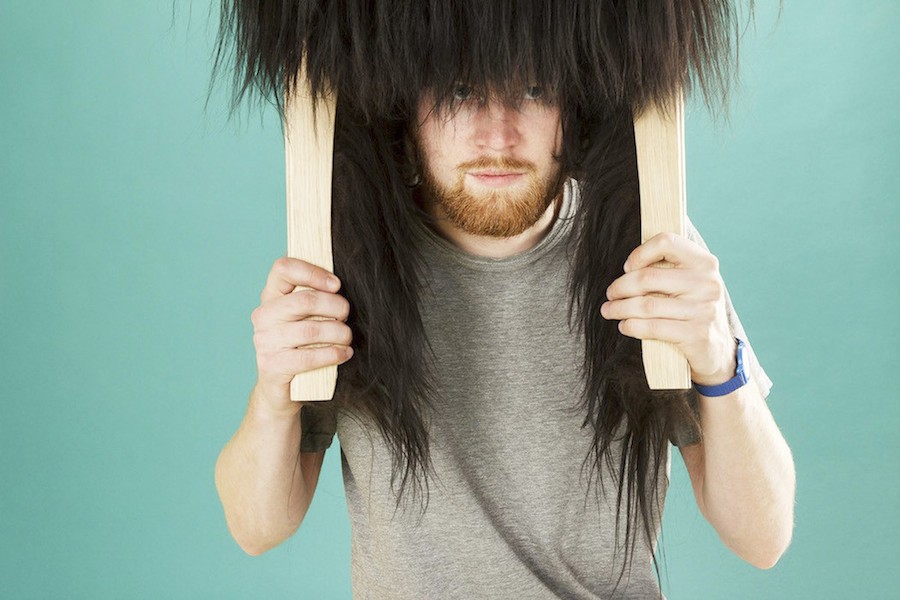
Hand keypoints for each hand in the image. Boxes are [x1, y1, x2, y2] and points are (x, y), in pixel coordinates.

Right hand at [250, 257, 353, 415]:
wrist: (282, 389)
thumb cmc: (301, 346)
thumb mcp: (305, 317)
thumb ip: (315, 298)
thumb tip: (339, 285)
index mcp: (270, 296)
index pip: (283, 268)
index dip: (313, 272)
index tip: (336, 284)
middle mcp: (263, 315)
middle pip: (305, 300)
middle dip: (335, 306)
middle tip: (346, 315)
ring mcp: (265, 341)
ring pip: (311, 329)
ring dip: (339, 332)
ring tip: (347, 337)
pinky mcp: (272, 365)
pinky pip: (309, 357)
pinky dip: (333, 354)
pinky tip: (344, 353)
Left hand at [599, 232, 736, 385]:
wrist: (717, 349)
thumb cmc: (693, 309)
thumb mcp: (690, 282)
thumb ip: (669, 268)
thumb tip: (630, 265)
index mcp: (704, 263)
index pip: (667, 242)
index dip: (640, 253)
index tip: (628, 267)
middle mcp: (707, 283)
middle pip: (648, 277)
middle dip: (621, 286)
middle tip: (610, 294)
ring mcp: (703, 310)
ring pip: (646, 305)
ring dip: (619, 308)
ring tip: (609, 310)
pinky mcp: (696, 334)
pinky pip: (652, 327)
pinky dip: (632, 326)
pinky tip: (624, 326)